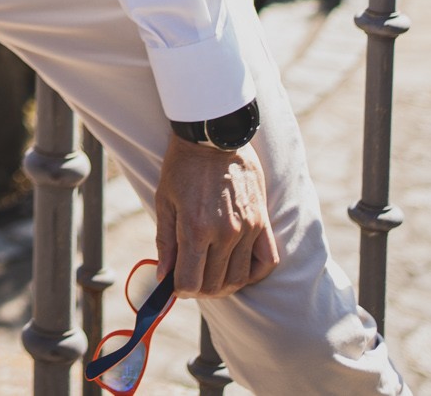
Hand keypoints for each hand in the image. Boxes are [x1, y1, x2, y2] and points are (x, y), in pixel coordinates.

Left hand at [154, 134, 280, 297]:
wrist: (213, 139)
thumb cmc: (182, 168)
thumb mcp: (164, 202)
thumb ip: (165, 242)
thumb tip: (163, 276)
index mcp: (195, 229)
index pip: (190, 282)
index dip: (179, 289)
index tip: (174, 285)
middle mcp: (225, 234)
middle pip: (215, 284)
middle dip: (199, 290)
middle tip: (189, 280)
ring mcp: (248, 229)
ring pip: (240, 278)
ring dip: (224, 285)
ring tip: (210, 277)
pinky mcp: (263, 222)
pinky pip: (267, 261)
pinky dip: (253, 273)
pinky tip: (238, 269)